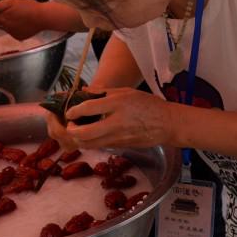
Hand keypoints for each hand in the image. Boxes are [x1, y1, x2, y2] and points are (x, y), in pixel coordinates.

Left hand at [0, 0, 44, 39]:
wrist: (43, 17)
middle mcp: (5, 28)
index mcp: (2, 18)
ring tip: (17, 15)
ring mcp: (12, 33)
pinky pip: (12, 31)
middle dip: (0, 14)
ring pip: (4, 26)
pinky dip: (15, 27)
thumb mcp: (12, 1)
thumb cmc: (28, 7)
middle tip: (10, 7)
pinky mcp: (19, 37)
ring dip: (7, 21)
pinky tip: (21, 22)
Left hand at [50, 88, 175, 149]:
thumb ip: (104, 92)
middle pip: (84, 133)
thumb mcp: (126, 91)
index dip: (74, 110)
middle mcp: (115, 122)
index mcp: (117, 104)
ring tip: (76, 130)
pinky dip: (89, 141)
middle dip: (71, 130)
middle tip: (69, 124)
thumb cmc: (147, 104)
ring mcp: (117, 137)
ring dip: (78, 139)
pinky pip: (98, 145)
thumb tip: (84, 90)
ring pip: (89, 144)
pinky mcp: (119, 146)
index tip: (69, 111)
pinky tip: (88, 134)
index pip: (88, 108)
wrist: (166, 124)